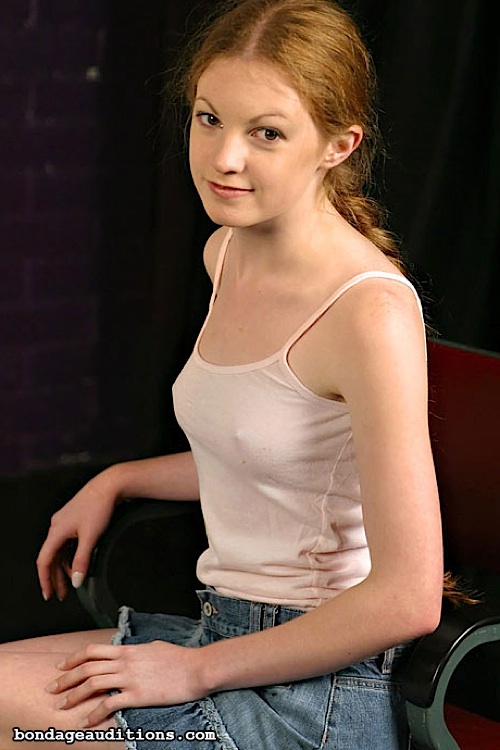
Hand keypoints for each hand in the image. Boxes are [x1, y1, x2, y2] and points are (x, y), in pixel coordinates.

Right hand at [36, 468, 120, 601]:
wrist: (109, 485)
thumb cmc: (99, 506)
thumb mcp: (91, 538)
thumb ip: (82, 561)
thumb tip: (76, 581)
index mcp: (56, 530)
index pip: (44, 561)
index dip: (45, 579)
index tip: (49, 594)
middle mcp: (57, 526)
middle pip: (52, 557)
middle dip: (56, 577)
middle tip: (61, 594)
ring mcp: (65, 522)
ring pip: (60, 550)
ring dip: (65, 567)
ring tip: (72, 583)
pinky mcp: (75, 519)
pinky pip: (68, 543)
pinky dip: (71, 556)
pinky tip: (78, 564)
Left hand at [46, 641, 207, 726]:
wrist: (196, 669)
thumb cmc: (179, 658)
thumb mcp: (153, 647)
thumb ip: (136, 651)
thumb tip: (127, 653)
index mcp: (128, 649)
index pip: (93, 651)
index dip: (73, 658)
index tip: (60, 666)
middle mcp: (125, 662)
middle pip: (87, 667)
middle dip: (66, 678)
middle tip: (53, 688)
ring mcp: (130, 678)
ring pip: (93, 683)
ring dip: (74, 696)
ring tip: (63, 706)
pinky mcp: (138, 695)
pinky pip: (109, 704)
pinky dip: (94, 713)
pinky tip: (86, 722)